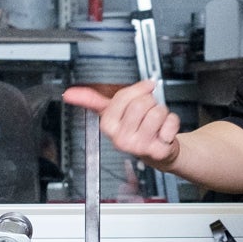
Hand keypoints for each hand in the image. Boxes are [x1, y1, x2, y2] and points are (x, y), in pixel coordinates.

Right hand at [61, 81, 180, 168]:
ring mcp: (139, 147)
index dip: (137, 90)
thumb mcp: (113, 113)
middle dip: (150, 102)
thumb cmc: (137, 129)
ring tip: (156, 123)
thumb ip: (92, 101)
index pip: (123, 97)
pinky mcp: (157, 151)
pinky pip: (171, 123)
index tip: (144, 90)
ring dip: (162, 112)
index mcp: (108, 126)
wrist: (158, 152)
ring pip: (156, 111)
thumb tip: (70, 94)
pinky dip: (173, 122)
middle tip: (148, 113)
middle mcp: (121, 139)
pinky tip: (165, 131)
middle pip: (141, 103)